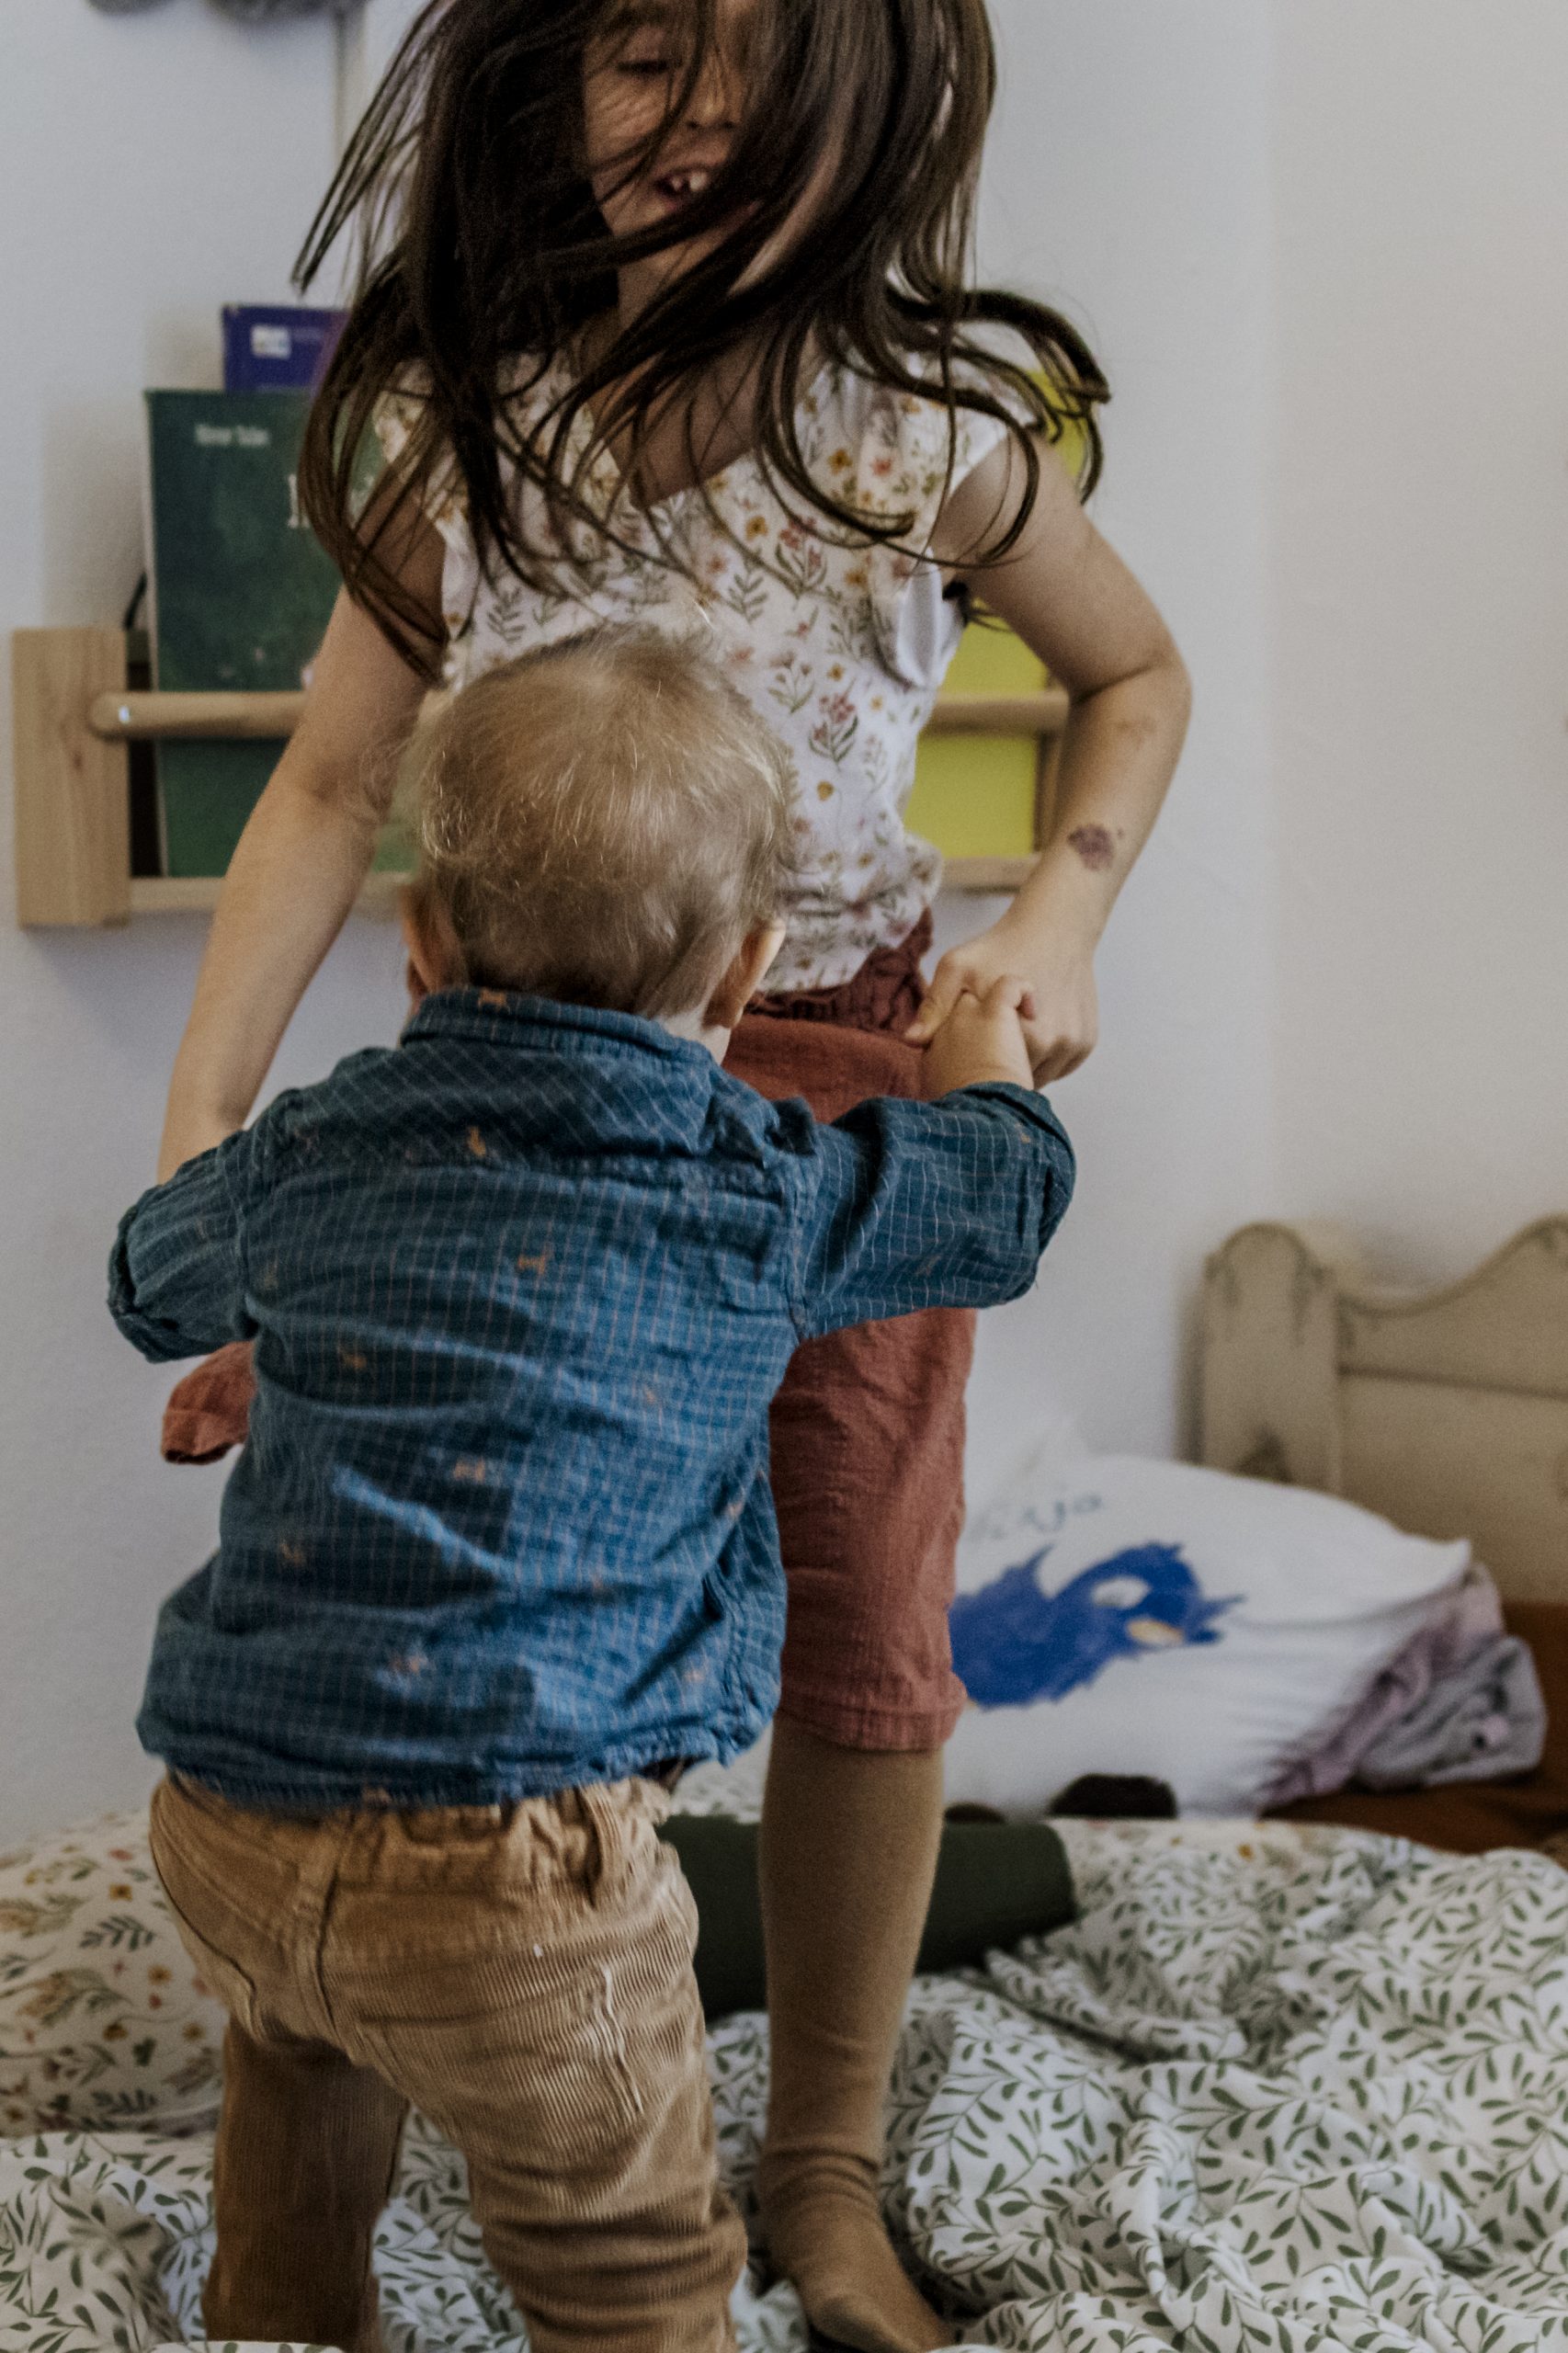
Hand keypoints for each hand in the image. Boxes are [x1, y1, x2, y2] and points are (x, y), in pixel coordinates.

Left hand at [907, 917, 1099, 1085]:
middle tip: (985, 1047)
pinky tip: (1033, 1034)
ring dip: (1023, 1068)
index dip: (974, 1070)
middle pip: (1015, 1082)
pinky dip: (1045, 1060)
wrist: (1056, 927)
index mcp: (1020, 1034)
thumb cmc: (1000, 947)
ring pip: (1039, 1078)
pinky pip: (1059, 1068)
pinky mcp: (1086, 1043)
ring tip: (1009, 1038)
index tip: (966, 1058)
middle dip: (997, 1071)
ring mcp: (1073, 1045)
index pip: (989, 1079)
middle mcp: (1053, 1045)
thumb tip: (911, 1042)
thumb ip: (934, 1007)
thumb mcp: (957, 967)